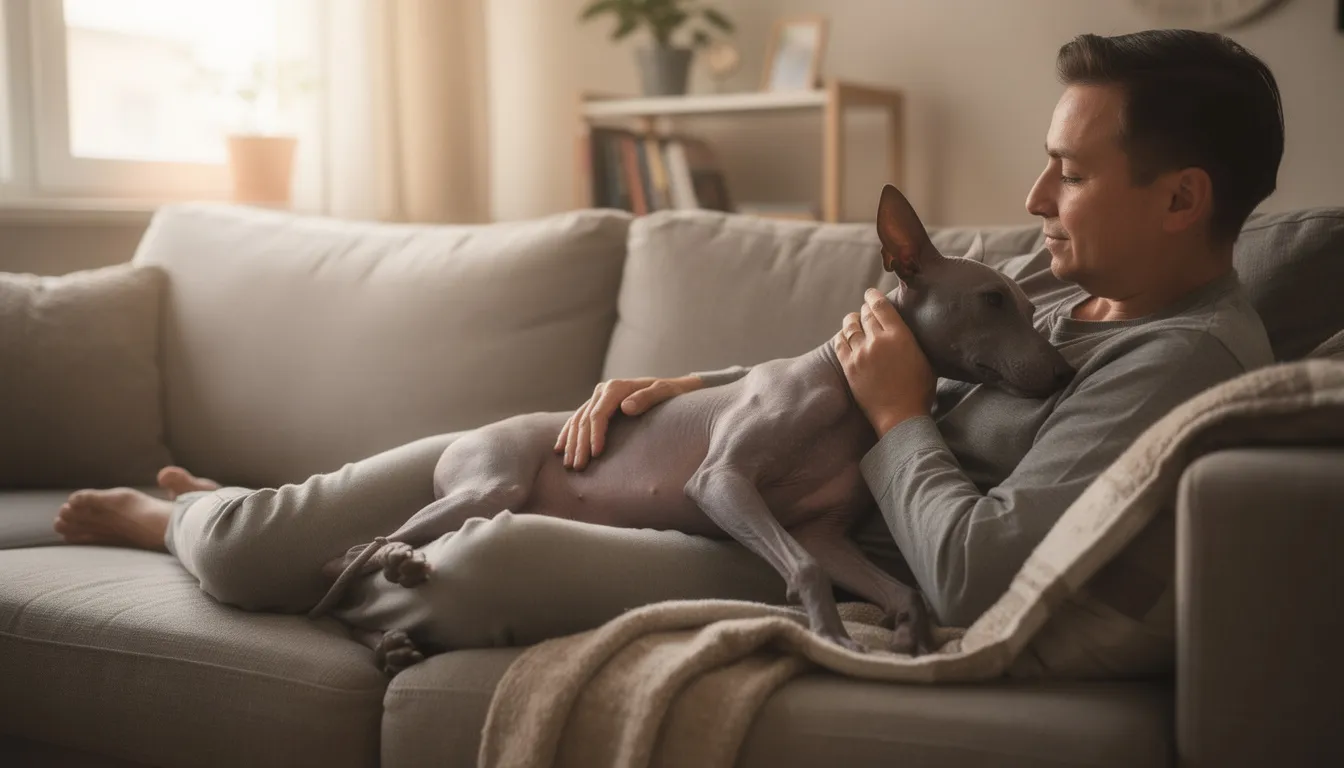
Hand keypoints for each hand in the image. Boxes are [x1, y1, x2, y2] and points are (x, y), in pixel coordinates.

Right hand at [555, 376, 704, 469]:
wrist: (671, 387)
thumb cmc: (671, 393)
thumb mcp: (665, 392)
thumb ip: (647, 398)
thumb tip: (626, 407)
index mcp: (617, 388)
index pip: (598, 414)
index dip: (594, 435)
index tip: (596, 454)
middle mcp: (603, 390)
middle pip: (585, 420)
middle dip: (580, 445)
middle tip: (578, 467)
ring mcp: (597, 397)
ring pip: (577, 421)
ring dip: (571, 443)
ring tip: (569, 464)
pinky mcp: (596, 405)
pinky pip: (576, 420)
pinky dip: (567, 434)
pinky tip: (560, 449)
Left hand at [833, 288, 934, 435]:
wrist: (900, 415)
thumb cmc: (919, 390)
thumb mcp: (923, 359)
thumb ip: (910, 340)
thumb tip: (901, 330)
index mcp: (899, 335)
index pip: (881, 306)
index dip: (873, 296)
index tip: (870, 293)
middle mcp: (878, 340)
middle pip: (865, 315)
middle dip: (864, 310)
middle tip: (865, 310)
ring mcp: (861, 353)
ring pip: (850, 327)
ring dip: (852, 321)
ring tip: (853, 320)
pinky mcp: (849, 367)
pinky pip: (840, 344)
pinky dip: (842, 336)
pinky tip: (844, 336)